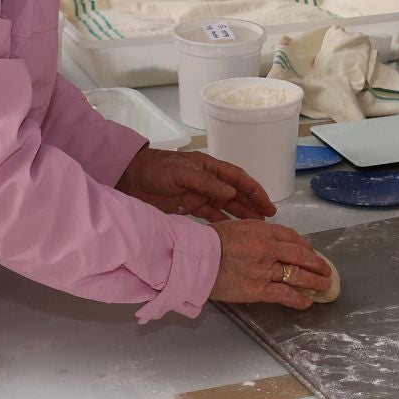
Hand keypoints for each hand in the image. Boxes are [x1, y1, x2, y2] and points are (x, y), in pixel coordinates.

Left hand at [117, 147, 273, 221]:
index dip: (254, 190)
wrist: (129, 178)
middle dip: (252, 204)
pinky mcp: (188, 207)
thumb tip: (232, 192)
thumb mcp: (182, 172)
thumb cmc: (156, 169)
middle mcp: (208, 181)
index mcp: (209, 168)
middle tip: (269, 218)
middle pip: (236, 193)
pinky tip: (233, 231)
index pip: (238, 178)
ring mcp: (198, 194)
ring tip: (256, 226)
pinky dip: (222, 222)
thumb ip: (207, 183)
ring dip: (241, 214)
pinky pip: (210, 215)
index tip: (267, 203)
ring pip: (226, 206)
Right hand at [209, 220, 332, 307]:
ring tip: (324, 286)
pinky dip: (298, 299)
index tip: (311, 252)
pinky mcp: (258, 289)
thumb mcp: (237, 227)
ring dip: (314, 281)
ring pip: (297, 275)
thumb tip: (272, 243)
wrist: (196, 259)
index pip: (292, 237)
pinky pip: (284, 295)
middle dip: (316, 264)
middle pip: (300, 256)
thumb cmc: (210, 241)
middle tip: (326, 270)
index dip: (305, 246)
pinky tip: (307, 302)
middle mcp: (269, 249)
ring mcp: (265, 270)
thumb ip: (257, 234)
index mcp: (263, 231)